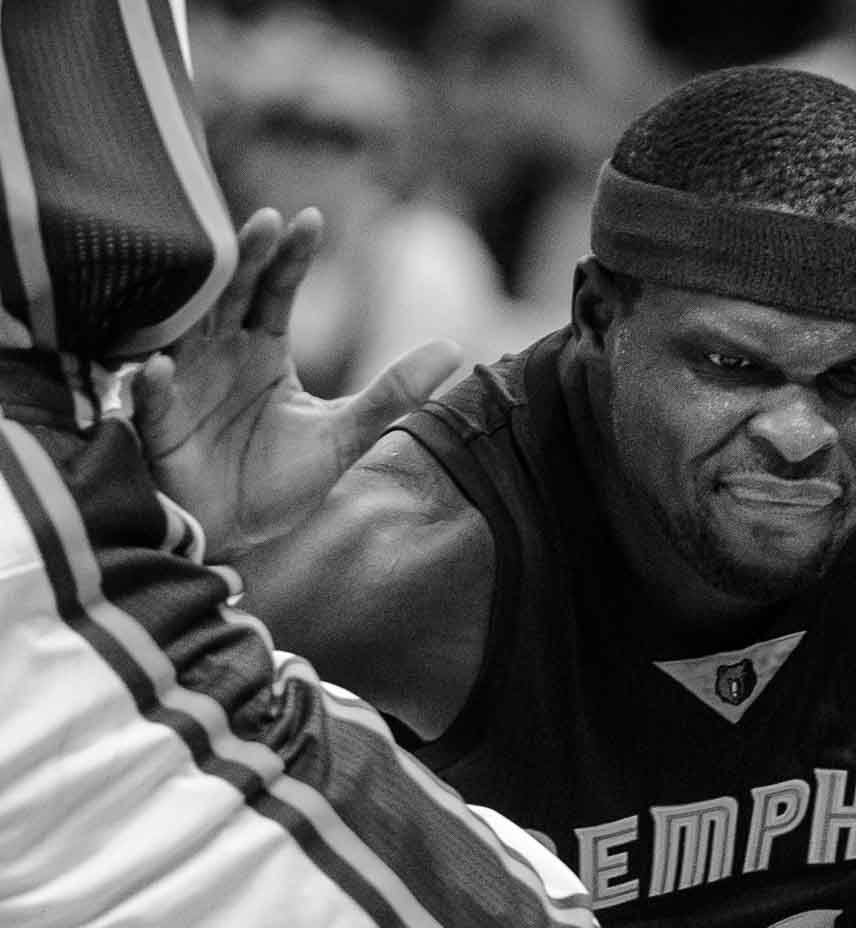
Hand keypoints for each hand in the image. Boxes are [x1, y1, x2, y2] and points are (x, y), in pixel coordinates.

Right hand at [132, 208, 460, 559]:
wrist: (238, 535)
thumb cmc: (280, 481)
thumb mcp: (346, 435)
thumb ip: (393, 393)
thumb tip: (456, 347)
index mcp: (263, 349)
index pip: (277, 290)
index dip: (291, 256)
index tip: (310, 219)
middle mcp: (220, 355)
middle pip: (233, 295)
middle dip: (247, 258)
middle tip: (266, 221)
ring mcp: (184, 386)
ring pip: (186, 331)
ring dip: (197, 300)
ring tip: (217, 263)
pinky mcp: (161, 429)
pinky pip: (153, 401)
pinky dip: (156, 384)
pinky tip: (163, 366)